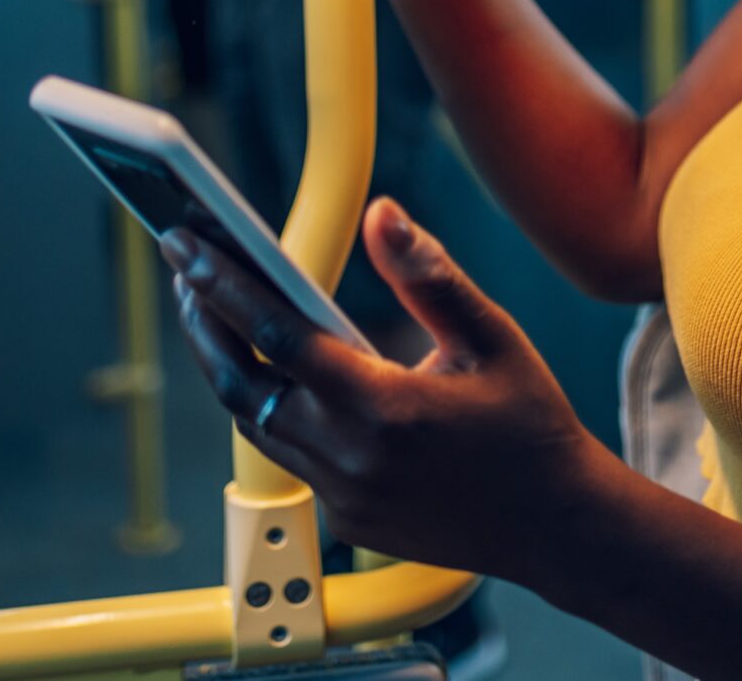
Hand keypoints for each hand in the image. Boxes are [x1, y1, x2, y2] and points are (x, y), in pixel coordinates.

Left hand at [165, 197, 604, 583]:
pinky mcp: (345, 516)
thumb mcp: (493, 337)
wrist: (556, 526)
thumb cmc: (530, 423)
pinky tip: (267, 364)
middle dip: (202, 322)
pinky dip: (266, 403)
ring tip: (212, 306)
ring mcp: (344, 495)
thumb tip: (384, 215)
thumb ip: (430, 276)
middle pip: (243, 384)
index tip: (187, 243)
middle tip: (184, 265)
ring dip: (227, 363)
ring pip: (256, 422)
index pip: (278, 336)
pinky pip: (286, 453)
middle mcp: (353, 458)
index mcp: (387, 408)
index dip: (224, 285)